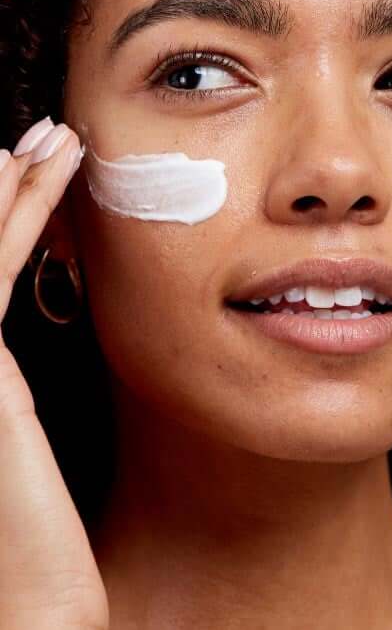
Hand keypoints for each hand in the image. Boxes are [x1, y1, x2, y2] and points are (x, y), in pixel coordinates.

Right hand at [0, 117, 108, 629]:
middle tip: (47, 137)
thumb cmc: (32, 535)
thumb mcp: (22, 433)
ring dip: (13, 185)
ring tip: (57, 138)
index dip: (3, 213)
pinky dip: (9, 214)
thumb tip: (26, 325)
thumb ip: (14, 374)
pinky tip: (31, 172)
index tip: (36, 171)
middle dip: (5, 185)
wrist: (24, 605)